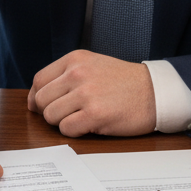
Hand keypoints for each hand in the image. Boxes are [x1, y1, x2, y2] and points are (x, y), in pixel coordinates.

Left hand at [27, 50, 156, 136]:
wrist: (155, 92)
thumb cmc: (124, 82)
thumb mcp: (92, 66)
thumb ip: (64, 77)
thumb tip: (35, 100)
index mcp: (74, 59)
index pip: (39, 80)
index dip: (37, 98)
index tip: (42, 106)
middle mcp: (77, 73)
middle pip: (41, 100)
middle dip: (50, 111)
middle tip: (68, 114)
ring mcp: (86, 93)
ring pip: (51, 116)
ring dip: (63, 122)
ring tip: (81, 118)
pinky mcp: (95, 114)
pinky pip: (66, 129)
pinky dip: (74, 131)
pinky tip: (89, 125)